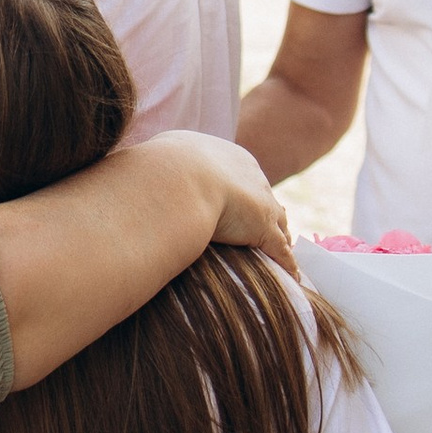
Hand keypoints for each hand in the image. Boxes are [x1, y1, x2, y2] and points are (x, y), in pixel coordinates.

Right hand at [166, 131, 295, 273]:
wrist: (178, 177)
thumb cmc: (163, 168)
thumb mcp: (162, 157)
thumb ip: (162, 166)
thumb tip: (141, 172)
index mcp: (228, 156)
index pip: (242, 177)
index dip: (241, 193)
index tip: (238, 204)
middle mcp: (251, 176)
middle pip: (265, 198)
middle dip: (265, 213)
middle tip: (264, 228)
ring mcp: (261, 203)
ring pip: (279, 224)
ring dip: (280, 238)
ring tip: (280, 253)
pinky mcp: (265, 229)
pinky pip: (281, 250)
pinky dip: (286, 264)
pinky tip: (290, 276)